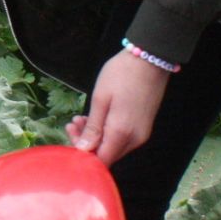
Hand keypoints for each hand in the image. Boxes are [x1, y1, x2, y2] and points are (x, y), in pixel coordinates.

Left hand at [67, 48, 171, 165]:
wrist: (150, 58)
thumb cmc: (121, 74)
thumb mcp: (100, 99)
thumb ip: (93, 128)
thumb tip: (84, 150)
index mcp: (121, 134)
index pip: (100, 160)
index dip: (83, 153)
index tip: (70, 133)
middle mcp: (135, 139)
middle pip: (108, 154)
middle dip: (87, 142)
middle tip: (73, 122)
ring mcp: (142, 133)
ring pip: (115, 146)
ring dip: (96, 135)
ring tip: (81, 116)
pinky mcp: (144, 126)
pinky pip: (123, 137)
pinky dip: (108, 131)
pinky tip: (98, 116)